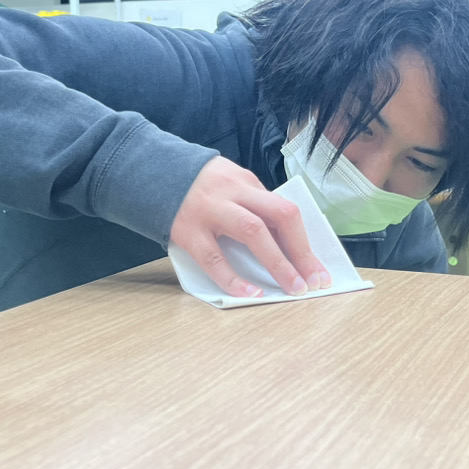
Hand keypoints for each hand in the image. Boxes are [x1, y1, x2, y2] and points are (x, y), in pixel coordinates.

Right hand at [171, 156, 331, 296]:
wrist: (149, 173)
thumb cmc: (198, 186)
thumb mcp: (229, 183)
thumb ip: (252, 205)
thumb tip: (284, 240)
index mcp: (246, 183)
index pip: (285, 210)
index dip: (305, 242)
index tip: (319, 270)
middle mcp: (233, 193)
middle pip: (278, 216)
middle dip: (300, 252)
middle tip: (313, 282)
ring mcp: (210, 211)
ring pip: (252, 232)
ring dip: (277, 262)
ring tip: (292, 289)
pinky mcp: (188, 231)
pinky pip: (214, 258)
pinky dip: (234, 279)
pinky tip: (251, 295)